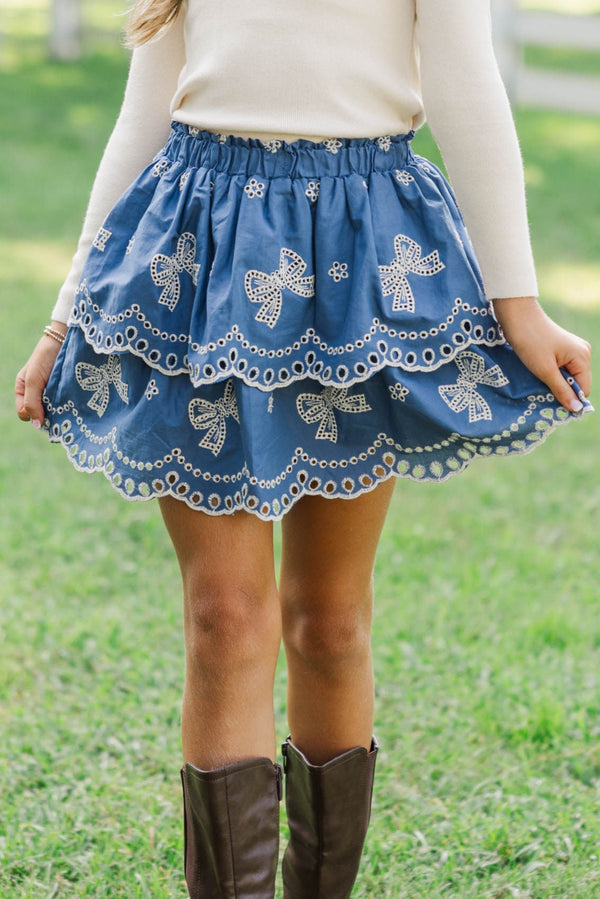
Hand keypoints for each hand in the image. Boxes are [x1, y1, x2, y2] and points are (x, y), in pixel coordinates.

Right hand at [15, 321, 67, 427]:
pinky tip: (74, 403)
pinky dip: (68, 406)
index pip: (25, 413)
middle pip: (40, 415)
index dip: (33, 414)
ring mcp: (51, 393)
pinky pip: (65, 405)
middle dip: (48, 415)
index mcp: (23, 390)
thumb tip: (36, 425)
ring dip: (60, 411)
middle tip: (59, 408)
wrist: (65, 340)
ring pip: (54, 412)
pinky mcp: (65, 392)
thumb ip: (32, 403)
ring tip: (68, 405)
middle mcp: (37, 394)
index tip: (45, 408)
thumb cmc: (44, 358)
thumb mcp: (33, 380)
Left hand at [491, 296, 591, 412]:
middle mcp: (582, 352)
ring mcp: (572, 349)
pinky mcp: (561, 348)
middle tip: (541, 391)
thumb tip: (577, 409)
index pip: (583, 389)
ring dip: (553, 382)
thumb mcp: (545, 370)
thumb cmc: (530, 341)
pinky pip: (560, 368)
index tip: (551, 404)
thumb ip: (561, 390)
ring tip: (538, 380)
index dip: (570, 399)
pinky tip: (538, 372)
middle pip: (576, 383)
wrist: (516, 315)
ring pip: (567, 376)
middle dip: (561, 390)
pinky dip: (550, 374)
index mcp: (582, 357)